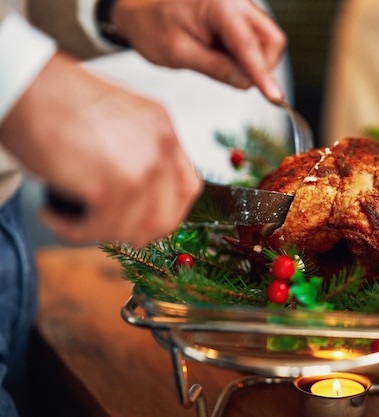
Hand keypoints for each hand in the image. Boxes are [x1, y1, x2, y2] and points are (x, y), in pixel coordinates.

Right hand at [0, 53, 201, 245]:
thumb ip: (138, 150)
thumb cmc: (56, 98)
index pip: (187, 186)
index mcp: (164, 126)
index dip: (165, 211)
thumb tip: (137, 192)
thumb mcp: (118, 117)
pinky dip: (72, 230)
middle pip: (166, 216)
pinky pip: (98, 229)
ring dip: (99, 232)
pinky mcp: (111, 186)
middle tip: (104, 226)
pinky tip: (54, 213)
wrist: (24, 84)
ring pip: (134, 230)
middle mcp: (160, 145)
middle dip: (133, 232)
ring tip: (71, 217)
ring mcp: (141, 166)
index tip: (142, 219)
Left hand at [112, 0, 286, 102]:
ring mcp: (241, 9)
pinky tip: (222, 58)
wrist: (142, 15)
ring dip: (254, 64)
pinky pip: (258, 43)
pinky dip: (247, 58)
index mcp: (219, 5)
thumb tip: (246, 83)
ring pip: (268, 43)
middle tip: (235, 80)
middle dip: (262, 67)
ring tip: (219, 64)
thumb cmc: (154, 28)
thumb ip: (216, 68)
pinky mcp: (241, 19)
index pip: (249, 46)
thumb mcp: (179, 54)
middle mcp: (236, 2)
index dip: (263, 75)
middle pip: (272, 40)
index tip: (276, 98)